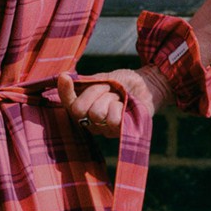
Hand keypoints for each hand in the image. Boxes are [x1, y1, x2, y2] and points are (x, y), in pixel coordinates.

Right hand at [57, 66, 172, 137]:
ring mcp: (104, 129)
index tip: (65, 77)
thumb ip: (86, 82)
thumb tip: (63, 77)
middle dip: (95, 92)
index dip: (64, 92)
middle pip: (80, 109)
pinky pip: (112, 120)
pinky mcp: (119, 133)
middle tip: (109, 89)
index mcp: (84, 107)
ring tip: (120, 98)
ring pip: (96, 113)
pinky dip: (120, 107)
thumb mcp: (103, 78)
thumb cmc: (124, 82)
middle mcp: (91, 121)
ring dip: (110, 99)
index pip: (67, 103)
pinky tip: (126, 106)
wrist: (147, 85)